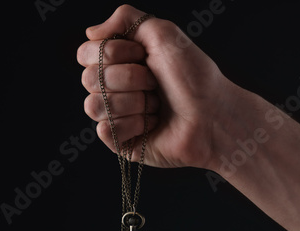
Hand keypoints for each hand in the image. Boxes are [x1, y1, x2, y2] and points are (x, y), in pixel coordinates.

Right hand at [77, 4, 249, 169]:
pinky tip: (152, 125)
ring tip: (156, 106)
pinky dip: (133, 125)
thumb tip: (90, 32)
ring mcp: (114, 116)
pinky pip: (106, 130)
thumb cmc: (194, 76)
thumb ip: (125, 19)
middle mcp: (113, 88)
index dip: (112, 53)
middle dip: (128, 78)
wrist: (213, 115)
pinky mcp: (119, 142)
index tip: (142, 55)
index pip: (86, 54)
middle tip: (155, 82)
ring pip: (94, 106)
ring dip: (133, 102)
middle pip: (88, 79)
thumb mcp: (163, 33)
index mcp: (119, 62)